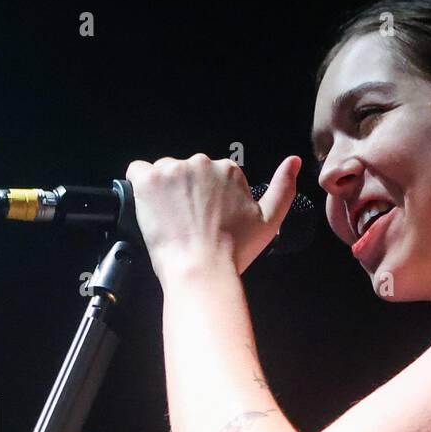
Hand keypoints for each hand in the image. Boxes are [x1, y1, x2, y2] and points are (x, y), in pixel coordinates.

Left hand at [125, 152, 300, 278]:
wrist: (202, 270)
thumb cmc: (233, 251)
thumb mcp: (270, 221)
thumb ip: (284, 188)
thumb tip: (293, 162)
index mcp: (229, 170)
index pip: (211, 176)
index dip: (207, 200)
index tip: (207, 219)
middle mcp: (202, 163)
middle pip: (186, 173)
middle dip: (185, 194)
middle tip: (188, 224)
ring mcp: (173, 169)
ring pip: (163, 174)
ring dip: (164, 193)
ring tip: (171, 223)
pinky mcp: (149, 180)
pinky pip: (137, 172)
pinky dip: (140, 189)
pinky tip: (150, 210)